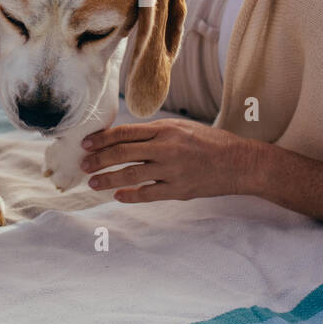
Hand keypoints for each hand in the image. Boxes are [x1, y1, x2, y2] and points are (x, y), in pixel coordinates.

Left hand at [79, 118, 258, 201]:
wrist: (239, 162)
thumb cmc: (209, 142)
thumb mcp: (182, 128)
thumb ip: (155, 133)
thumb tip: (123, 139)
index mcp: (165, 129)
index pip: (124, 132)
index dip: (101, 139)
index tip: (85, 144)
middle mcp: (166, 147)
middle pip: (121, 153)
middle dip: (98, 160)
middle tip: (83, 166)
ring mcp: (172, 170)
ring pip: (130, 174)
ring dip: (107, 180)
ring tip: (93, 183)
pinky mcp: (179, 190)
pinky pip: (147, 194)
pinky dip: (129, 195)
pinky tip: (118, 195)